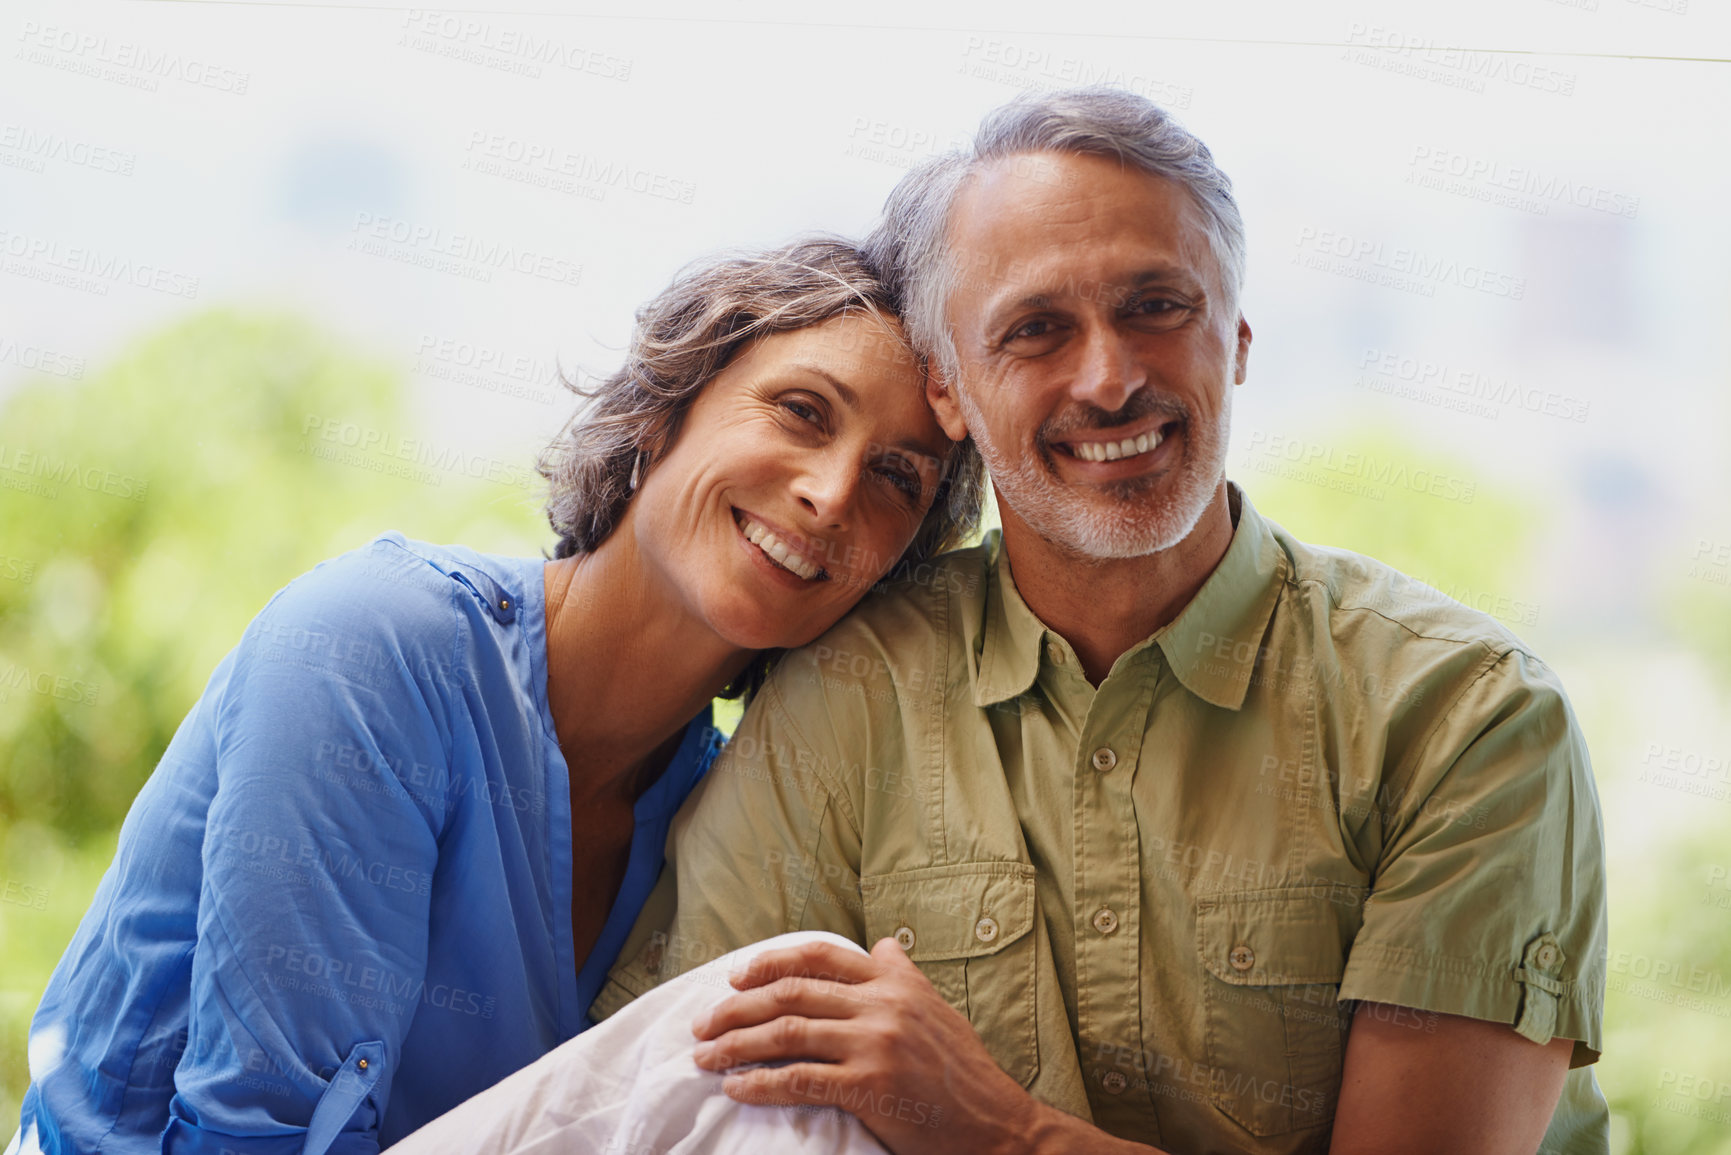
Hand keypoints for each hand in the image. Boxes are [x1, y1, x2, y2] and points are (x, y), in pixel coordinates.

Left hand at [689, 936, 1037, 1154]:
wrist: (997, 1123)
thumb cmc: (963, 1071)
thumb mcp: (936, 1008)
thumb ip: (902, 975)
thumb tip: (882, 944)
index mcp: (895, 980)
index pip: (819, 955)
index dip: (769, 962)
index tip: (735, 978)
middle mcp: (882, 1003)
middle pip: (791, 991)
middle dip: (736, 1007)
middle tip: (703, 1022)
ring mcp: (875, 1043)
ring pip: (787, 1031)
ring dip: (736, 1045)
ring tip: (705, 1057)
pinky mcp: (870, 1086)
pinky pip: (799, 1080)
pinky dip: (760, 1083)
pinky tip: (735, 1088)